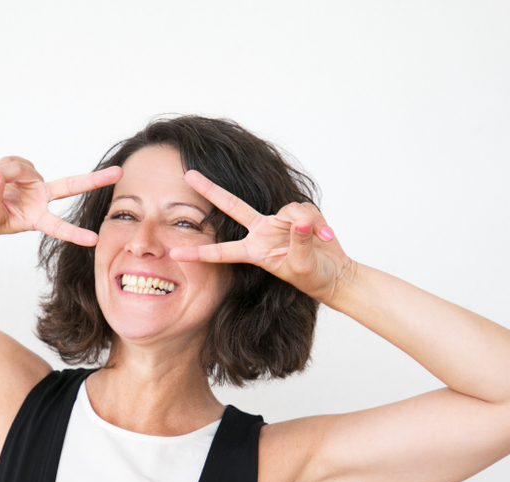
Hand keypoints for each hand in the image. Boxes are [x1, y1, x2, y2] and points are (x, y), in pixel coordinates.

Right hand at [0, 157, 121, 245]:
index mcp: (36, 218)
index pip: (58, 227)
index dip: (75, 233)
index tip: (95, 240)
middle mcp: (40, 198)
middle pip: (71, 185)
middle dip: (95, 179)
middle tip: (120, 173)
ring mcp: (33, 182)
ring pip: (19, 167)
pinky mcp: (22, 169)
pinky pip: (9, 162)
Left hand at [169, 170, 352, 301]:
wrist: (335, 274)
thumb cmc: (315, 277)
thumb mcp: (304, 266)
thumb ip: (300, 243)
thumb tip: (299, 222)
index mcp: (255, 251)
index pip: (221, 252)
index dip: (199, 252)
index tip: (174, 252)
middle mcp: (262, 232)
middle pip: (231, 206)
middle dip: (210, 190)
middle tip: (188, 175)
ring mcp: (278, 222)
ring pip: (289, 210)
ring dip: (307, 225)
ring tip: (320, 241)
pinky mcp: (297, 215)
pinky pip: (306, 210)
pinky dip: (318, 223)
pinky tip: (325, 236)